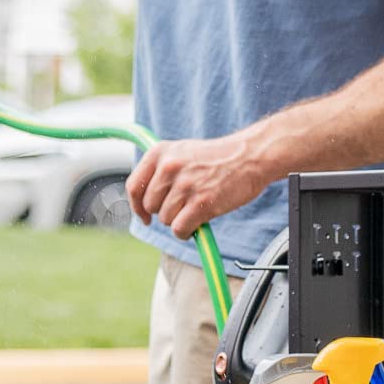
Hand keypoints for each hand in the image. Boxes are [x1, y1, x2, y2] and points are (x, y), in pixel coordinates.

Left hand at [127, 133, 270, 239]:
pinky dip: (186, 232)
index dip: (137, 207)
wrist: (250, 156)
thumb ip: (161, 169)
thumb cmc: (218, 157)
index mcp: (159, 153)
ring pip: (165, 219)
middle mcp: (169, 167)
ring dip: (179, 220)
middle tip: (184, 206)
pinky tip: (197, 224)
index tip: (145, 216)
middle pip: (150, 206)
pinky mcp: (200, 203)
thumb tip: (143, 199)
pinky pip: (179, 229)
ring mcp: (185, 185)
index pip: (134, 187)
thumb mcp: (182, 151)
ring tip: (196, 208)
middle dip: (165, 212)